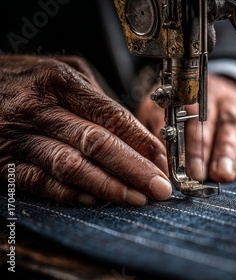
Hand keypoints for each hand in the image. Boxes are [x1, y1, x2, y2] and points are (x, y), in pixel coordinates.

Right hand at [0, 55, 171, 205]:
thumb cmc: (23, 80)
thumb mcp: (60, 72)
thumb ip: (96, 99)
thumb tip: (135, 133)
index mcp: (60, 82)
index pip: (112, 116)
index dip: (142, 142)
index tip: (164, 161)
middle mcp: (39, 109)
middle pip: (97, 143)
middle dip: (135, 169)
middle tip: (160, 188)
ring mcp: (19, 138)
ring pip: (71, 166)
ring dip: (109, 186)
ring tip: (137, 198)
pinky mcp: (2, 163)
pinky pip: (40, 182)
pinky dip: (70, 194)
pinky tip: (96, 200)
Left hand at [136, 74, 235, 181]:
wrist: (231, 91)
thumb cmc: (190, 113)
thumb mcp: (168, 114)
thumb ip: (158, 133)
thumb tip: (156, 163)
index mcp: (183, 96)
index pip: (178, 116)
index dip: (176, 141)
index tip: (172, 164)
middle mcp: (210, 99)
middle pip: (204, 123)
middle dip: (200, 151)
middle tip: (196, 174)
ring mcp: (234, 109)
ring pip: (229, 128)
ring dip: (225, 153)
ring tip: (222, 175)